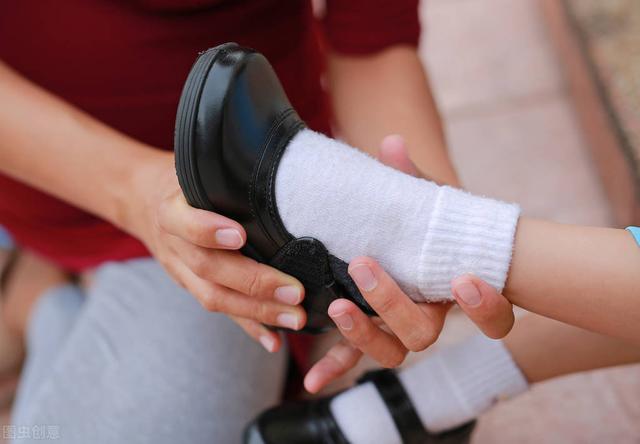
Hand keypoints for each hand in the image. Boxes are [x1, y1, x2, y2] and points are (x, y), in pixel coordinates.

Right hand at [128, 152, 304, 352]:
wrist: (140, 199)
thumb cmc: (181, 179)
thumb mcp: (193, 167)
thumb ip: (224, 176)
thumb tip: (284, 171)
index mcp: (172, 208)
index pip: (186, 223)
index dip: (209, 230)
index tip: (240, 235)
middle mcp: (174, 244)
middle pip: (209, 269)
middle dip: (254, 282)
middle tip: (294, 292)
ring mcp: (180, 270)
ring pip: (215, 297)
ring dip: (258, 312)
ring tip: (294, 318)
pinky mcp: (191, 286)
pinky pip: (220, 310)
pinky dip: (248, 328)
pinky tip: (274, 342)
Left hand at [304, 135, 514, 391]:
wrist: (411, 238)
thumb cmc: (428, 222)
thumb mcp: (425, 200)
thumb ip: (412, 179)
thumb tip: (391, 144)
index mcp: (459, 288)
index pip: (495, 318)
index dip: (485, 308)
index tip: (466, 280)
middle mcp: (433, 316)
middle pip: (425, 332)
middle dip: (395, 304)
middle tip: (365, 266)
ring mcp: (399, 328)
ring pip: (391, 351)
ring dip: (362, 334)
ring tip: (338, 308)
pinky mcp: (368, 331)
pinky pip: (353, 357)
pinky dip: (334, 366)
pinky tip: (311, 381)